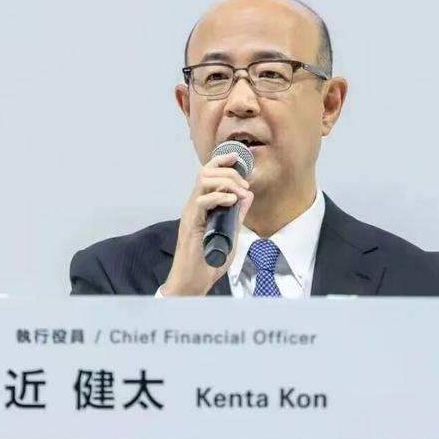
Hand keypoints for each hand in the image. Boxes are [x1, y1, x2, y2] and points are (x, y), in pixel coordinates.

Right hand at [159, 153, 253, 295]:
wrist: (192, 281)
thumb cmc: (208, 261)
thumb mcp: (230, 233)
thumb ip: (238, 215)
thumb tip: (247, 196)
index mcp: (201, 205)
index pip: (207, 174)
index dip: (222, 161)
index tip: (237, 157)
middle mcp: (194, 205)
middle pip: (206, 172)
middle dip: (229, 172)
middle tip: (244, 186)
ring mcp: (191, 213)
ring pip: (203, 181)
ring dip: (226, 182)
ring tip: (239, 193)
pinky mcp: (191, 223)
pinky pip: (202, 201)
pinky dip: (219, 197)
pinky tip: (231, 201)